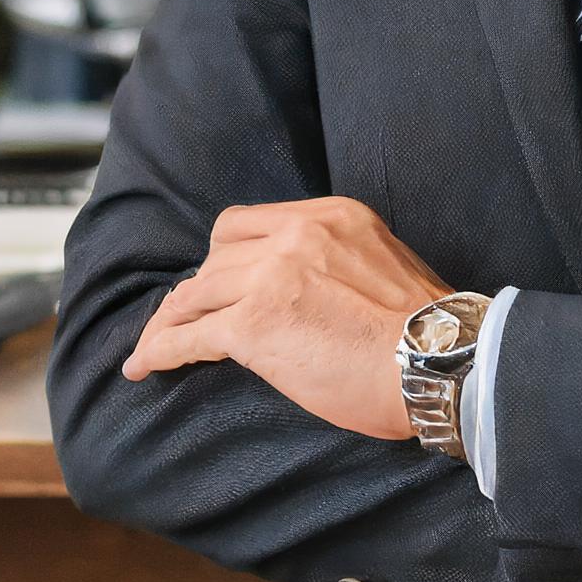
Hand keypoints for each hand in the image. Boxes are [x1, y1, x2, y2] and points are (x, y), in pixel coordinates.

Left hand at [120, 196, 451, 440]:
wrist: (436, 359)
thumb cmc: (421, 327)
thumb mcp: (380, 259)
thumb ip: (336, 257)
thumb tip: (304, 286)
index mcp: (329, 214)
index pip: (247, 223)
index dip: (224, 256)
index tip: (217, 282)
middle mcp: (296, 234)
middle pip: (217, 256)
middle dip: (196, 290)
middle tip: (182, 319)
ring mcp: (272, 277)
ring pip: (196, 293)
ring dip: (169, 321)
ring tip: (152, 347)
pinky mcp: (254, 326)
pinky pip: (189, 335)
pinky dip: (160, 351)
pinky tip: (145, 366)